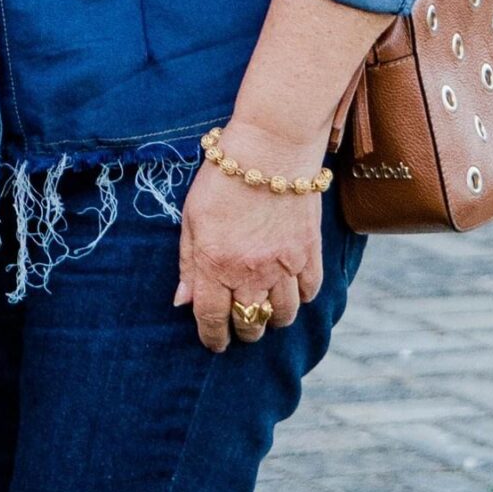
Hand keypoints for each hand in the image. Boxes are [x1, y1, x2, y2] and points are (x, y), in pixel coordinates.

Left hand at [175, 118, 325, 353]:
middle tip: (240, 324)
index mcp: (215, 264)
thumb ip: (187, 264)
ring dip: (272, 319)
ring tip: (265, 311)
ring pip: (283, 315)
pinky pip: (309, 292)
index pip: (212, 319)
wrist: (271, 148)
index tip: (215, 343)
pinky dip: (300, 297)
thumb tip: (183, 302)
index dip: (213, 338)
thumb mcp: (192, 218)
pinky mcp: (309, 252)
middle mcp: (251, 271)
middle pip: (250, 322)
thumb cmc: (223, 179)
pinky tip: (290, 289)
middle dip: (243, 330)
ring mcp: (284, 264)